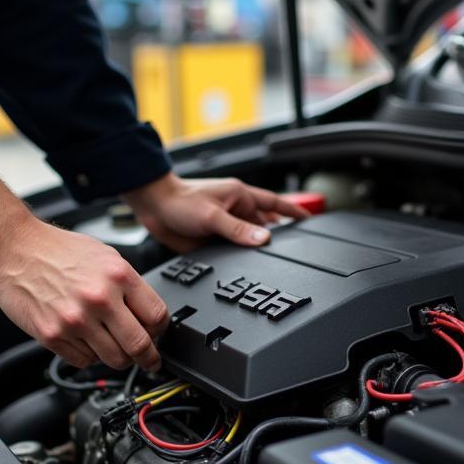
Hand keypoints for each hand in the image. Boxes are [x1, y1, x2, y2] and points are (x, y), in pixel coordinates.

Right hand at [0, 159, 167, 370]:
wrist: (14, 249)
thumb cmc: (57, 250)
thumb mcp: (105, 256)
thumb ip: (128, 284)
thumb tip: (147, 313)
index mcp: (118, 276)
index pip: (157, 316)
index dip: (161, 330)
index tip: (158, 334)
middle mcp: (99, 299)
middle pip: (139, 346)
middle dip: (148, 358)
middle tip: (149, 360)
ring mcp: (75, 320)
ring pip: (112, 359)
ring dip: (118, 359)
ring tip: (114, 349)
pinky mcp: (52, 335)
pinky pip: (83, 361)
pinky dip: (88, 356)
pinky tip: (84, 341)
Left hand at [123, 172, 309, 252]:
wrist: (153, 207)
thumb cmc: (179, 201)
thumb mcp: (211, 216)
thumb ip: (237, 229)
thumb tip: (264, 238)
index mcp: (240, 196)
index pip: (274, 204)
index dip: (293, 211)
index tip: (309, 220)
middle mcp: (235, 210)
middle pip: (264, 225)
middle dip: (278, 236)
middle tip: (292, 250)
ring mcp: (225, 225)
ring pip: (249, 240)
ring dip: (257, 249)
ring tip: (271, 262)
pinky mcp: (213, 239)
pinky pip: (232, 250)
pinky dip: (239, 258)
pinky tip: (244, 267)